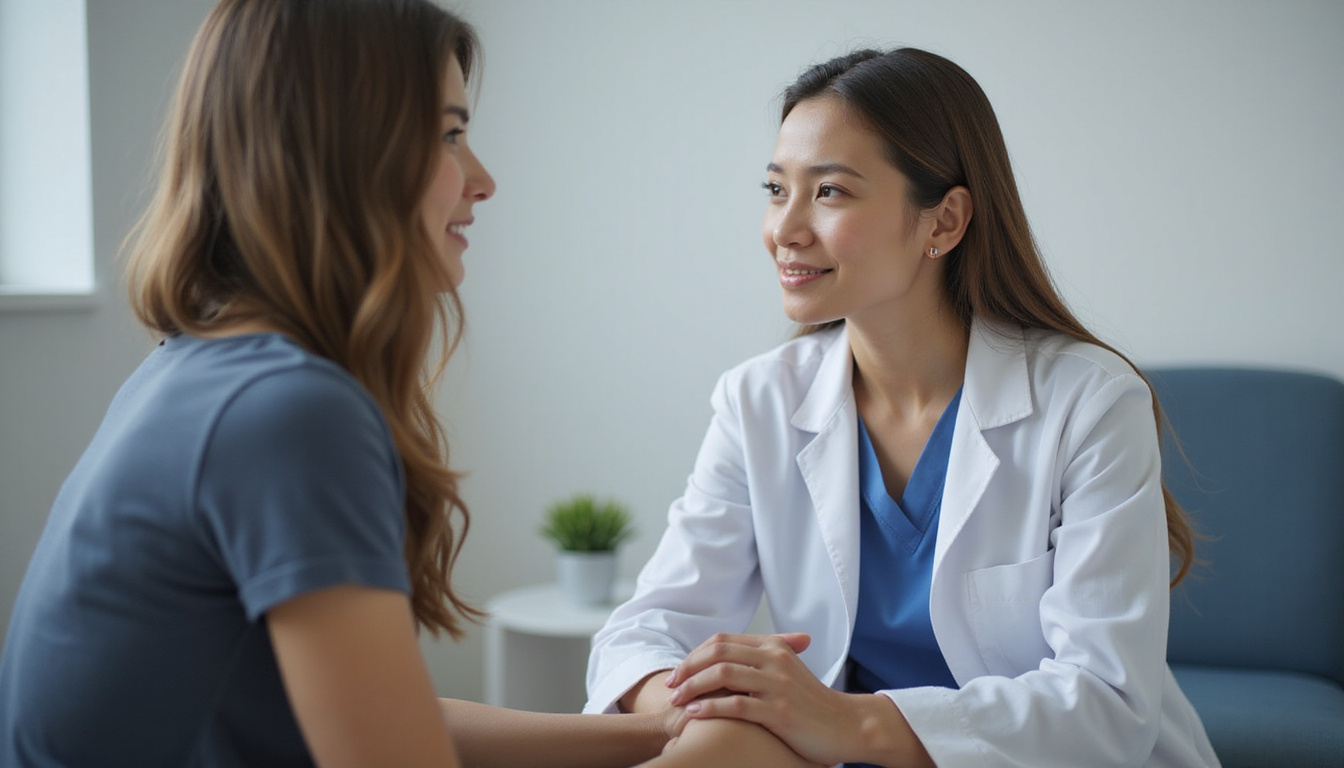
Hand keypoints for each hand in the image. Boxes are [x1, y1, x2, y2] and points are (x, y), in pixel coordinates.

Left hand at [663, 632, 863, 766]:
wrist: (848, 725)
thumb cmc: (813, 703)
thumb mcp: (788, 672)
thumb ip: (761, 662)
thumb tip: (725, 661)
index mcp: (774, 647)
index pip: (723, 641)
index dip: (695, 654)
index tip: (679, 672)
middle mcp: (775, 660)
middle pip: (717, 653)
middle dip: (687, 668)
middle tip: (671, 686)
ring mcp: (777, 685)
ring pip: (722, 675)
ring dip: (692, 686)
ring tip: (677, 701)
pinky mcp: (779, 712)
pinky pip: (736, 705)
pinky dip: (710, 708)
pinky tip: (695, 714)